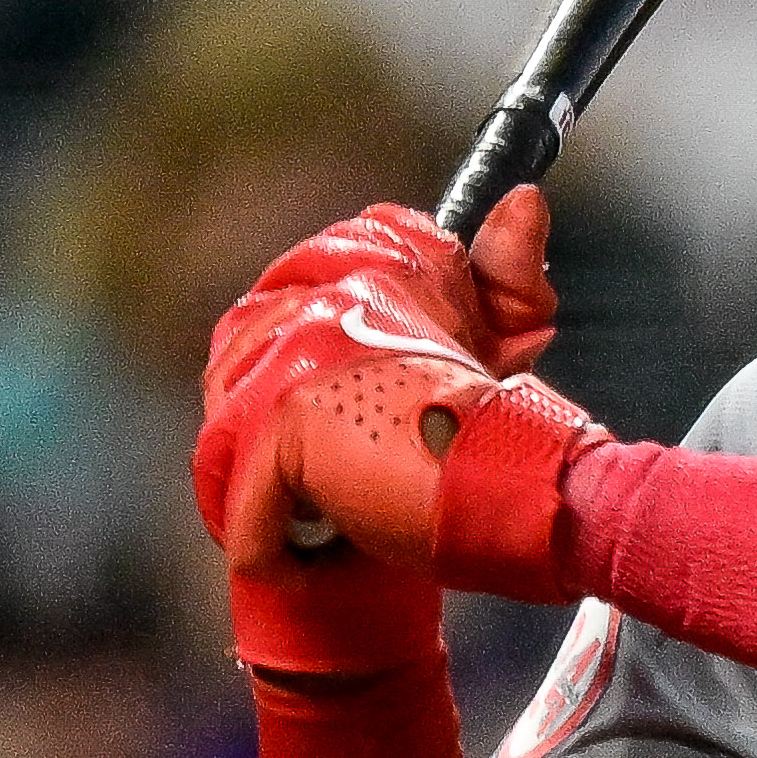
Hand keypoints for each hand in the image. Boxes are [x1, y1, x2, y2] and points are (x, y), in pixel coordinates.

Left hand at [199, 203, 592, 592]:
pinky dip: (273, 547)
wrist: (530, 485)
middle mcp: (317, 309)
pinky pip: (242, 503)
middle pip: (231, 375)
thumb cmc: (516, 429)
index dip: (273, 381)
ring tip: (318, 523)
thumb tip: (523, 200)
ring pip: (226, 442)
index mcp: (360, 284)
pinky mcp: (287, 423)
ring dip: (259, 495)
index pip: (262, 317)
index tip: (327, 440)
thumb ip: (499, 272)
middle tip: (327, 486)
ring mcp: (296, 364)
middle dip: (258, 443)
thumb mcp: (501, 338)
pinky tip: (320, 557)